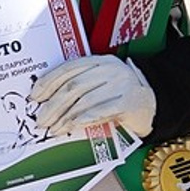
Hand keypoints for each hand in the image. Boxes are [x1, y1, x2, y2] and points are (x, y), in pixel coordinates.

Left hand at [31, 54, 156, 142]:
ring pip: (84, 100)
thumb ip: (78, 87)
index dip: (48, 82)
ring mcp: (121, 84)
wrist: (154, 105)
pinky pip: (101, 110)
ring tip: (53, 129)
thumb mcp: (99, 85)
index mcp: (100, 62)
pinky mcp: (129, 102)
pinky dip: (83, 119)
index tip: (34, 97)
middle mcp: (111, 69)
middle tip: (40, 120)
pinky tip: (71, 126)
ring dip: (64, 117)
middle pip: (73, 86)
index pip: (68, 68)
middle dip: (52, 104)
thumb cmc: (119, 97)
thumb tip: (44, 102)